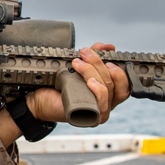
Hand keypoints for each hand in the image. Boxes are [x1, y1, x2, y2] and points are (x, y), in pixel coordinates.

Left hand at [0, 43, 129, 143]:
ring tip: (77, 63)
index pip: (124, 84)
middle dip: (99, 64)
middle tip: (84, 53)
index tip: (109, 55)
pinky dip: (97, 91)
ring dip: (92, 72)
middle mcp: (107, 105)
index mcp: (108, 94)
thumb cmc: (60, 85)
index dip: (119, 68)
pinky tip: (89, 82)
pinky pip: (101, 104)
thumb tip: (109, 46)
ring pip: (106, 89)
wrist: (39, 100)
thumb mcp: (79, 67)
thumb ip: (94, 56)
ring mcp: (99, 113)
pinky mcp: (89, 118)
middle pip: (113, 82)